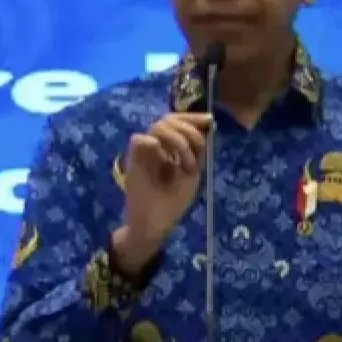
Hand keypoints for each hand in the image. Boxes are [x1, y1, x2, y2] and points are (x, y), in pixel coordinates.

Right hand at [113, 112, 212, 273]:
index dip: (193, 117)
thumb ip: (198, 149)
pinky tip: (163, 157)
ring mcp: (145, 152)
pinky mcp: (132, 160)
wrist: (154, 225)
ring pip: (158, 126)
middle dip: (187, 129)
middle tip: (195, 150)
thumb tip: (209, 122)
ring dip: (177, 140)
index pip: (179, 120)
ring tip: (184, 163)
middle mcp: (157, 145)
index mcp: (171, 148)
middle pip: (169, 119)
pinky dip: (154, 144)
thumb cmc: (173, 203)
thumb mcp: (193, 173)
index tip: (209, 120)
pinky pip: (139, 139)